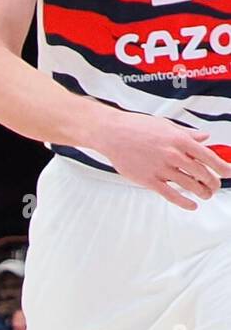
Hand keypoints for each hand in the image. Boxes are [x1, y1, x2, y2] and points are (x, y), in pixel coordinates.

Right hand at [93, 111, 230, 209]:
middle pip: (203, 174)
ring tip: (205, 194)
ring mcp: (161, 169)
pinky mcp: (149, 180)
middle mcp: (173, 155)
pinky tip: (191, 204)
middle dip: (214, 183)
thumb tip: (205, 138)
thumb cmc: (136, 127)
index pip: (210, 157)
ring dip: (202, 192)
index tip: (229, 173)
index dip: (224, 168)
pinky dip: (184, 202)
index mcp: (180, 140)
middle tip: (215, 186)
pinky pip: (171, 195)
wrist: (111, 133)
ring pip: (190, 186)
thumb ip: (187, 133)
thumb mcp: (166, 125)